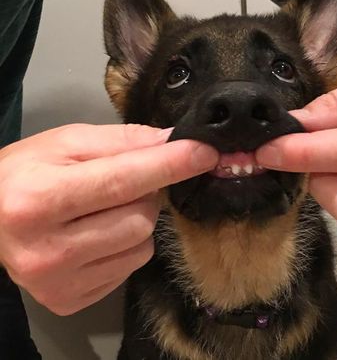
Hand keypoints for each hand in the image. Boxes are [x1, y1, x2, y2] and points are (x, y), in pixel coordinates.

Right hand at [0, 124, 217, 314]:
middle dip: (147, 192)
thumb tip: (172, 141)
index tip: (204, 153)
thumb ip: (122, 141)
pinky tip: (99, 233)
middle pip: (140, 217)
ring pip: (142, 244)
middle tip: (122, 181)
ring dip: (139, 219)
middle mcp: (48, 250)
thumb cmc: (26, 173)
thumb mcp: (67, 142)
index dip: (170, 165)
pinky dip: (127, 244)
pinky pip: (130, 267)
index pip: (122, 181)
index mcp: (40, 199)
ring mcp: (59, 283)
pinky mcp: (70, 300)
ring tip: (107, 207)